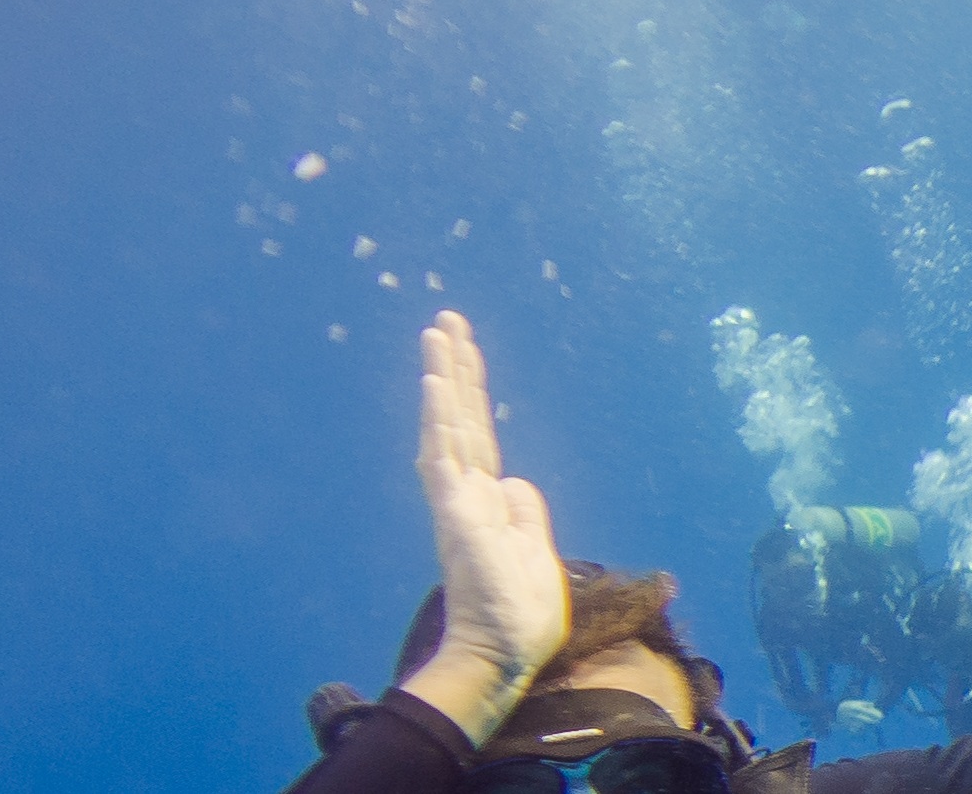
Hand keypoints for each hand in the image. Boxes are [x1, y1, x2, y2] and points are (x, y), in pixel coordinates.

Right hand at [400, 309, 569, 743]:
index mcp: (487, 500)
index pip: (479, 434)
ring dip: (444, 379)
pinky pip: (443, 457)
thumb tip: (515, 481)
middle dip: (455, 368)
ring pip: (448, 427)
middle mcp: (465, 493)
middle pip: (461, 418)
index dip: (472, 393)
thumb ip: (523, 511)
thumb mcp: (534, 548)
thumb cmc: (520, 611)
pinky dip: (440, 419)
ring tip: (438, 334)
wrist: (505, 651)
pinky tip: (437, 382)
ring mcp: (457, 501)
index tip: (464, 351)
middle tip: (446, 321)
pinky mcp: (454, 513)